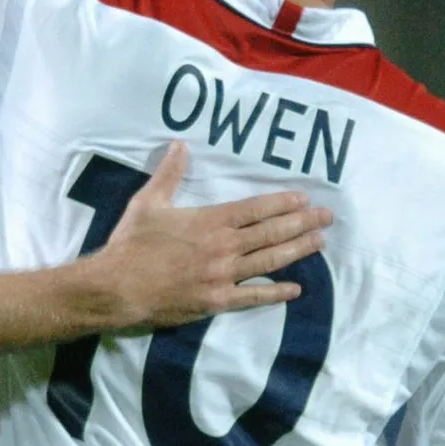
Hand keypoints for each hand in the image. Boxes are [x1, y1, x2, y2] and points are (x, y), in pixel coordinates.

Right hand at [88, 142, 331, 329]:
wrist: (118, 286)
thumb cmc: (132, 242)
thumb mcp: (148, 202)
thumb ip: (168, 173)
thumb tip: (178, 144)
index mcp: (209, 221)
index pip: (255, 209)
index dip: (281, 203)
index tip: (303, 198)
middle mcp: (223, 247)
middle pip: (270, 233)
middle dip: (301, 223)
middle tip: (326, 217)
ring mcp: (223, 276)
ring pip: (269, 260)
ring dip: (297, 250)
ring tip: (319, 242)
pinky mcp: (217, 301)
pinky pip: (253, 296)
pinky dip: (276, 292)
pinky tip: (296, 288)